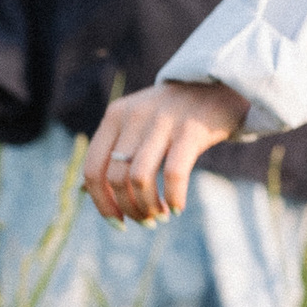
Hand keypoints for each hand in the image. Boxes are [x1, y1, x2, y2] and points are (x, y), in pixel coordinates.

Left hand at [82, 80, 248, 222]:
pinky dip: (173, 198)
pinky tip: (177, 207)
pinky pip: (173, 174)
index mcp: (115, 116)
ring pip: (139, 179)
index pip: (93, 170)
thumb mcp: (138, 121)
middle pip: (116, 179)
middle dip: (130, 209)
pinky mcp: (190, 129)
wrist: (217, 83)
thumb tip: (89, 193)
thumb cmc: (174, 114)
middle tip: (147, 221)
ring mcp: (162, 122)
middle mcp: (134, 117)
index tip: (117, 223)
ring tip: (160, 215)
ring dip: (148, 207)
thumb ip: (116, 149)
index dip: (101, 203)